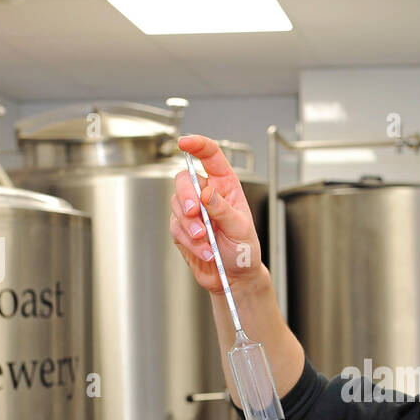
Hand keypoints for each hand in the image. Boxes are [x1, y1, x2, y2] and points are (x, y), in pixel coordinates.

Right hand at [170, 134, 263, 293]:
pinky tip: (206, 251)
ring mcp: (192, 212)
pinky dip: (190, 241)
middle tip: (195, 213)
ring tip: (207, 241)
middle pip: (184, 179)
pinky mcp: (181, 229)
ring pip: (176, 205)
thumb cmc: (243, 249)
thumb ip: (223, 209)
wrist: (234, 276)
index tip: (184, 143)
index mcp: (225, 186)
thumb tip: (207, 193)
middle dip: (186, 196)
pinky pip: (176, 228)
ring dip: (190, 225)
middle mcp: (206, 194)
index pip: (210, 156)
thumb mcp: (241, 228)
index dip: (197, 145)